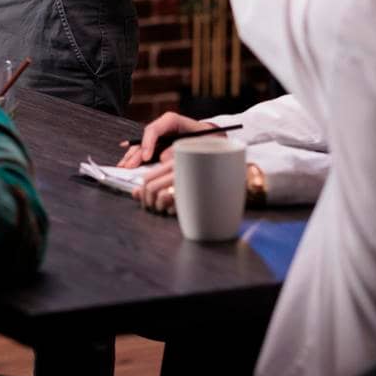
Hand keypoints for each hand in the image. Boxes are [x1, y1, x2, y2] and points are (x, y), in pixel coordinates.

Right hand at [117, 111, 203, 167]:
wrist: (214, 138)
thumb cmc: (207, 138)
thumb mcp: (198, 141)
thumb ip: (180, 147)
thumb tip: (163, 158)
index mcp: (171, 120)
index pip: (153, 129)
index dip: (148, 144)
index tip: (146, 158)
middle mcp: (162, 127)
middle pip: (144, 139)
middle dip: (136, 153)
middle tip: (129, 166)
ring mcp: (159, 136)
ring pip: (141, 145)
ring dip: (132, 156)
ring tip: (123, 167)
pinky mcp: (159, 145)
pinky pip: (144, 150)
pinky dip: (136, 158)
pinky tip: (127, 164)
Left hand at [137, 162, 258, 214]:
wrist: (241, 179)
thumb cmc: (211, 181)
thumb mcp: (184, 177)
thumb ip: (159, 181)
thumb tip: (134, 193)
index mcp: (177, 163)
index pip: (147, 177)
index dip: (142, 193)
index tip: (145, 201)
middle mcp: (180, 168)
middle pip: (149, 186)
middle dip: (147, 201)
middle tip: (155, 209)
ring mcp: (188, 178)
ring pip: (158, 194)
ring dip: (158, 207)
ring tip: (165, 210)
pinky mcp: (195, 189)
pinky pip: (173, 201)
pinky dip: (171, 210)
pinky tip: (178, 212)